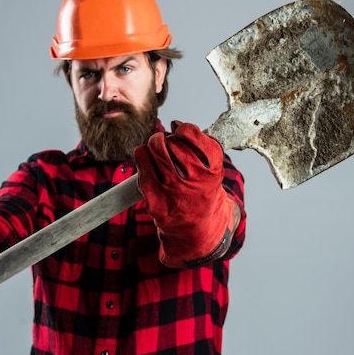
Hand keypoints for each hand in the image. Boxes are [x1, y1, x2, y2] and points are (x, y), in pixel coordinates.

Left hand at [134, 121, 236, 267]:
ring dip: (153, 143)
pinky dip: (141, 156)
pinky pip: (142, 168)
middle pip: (173, 143)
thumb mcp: (212, 171)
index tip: (179, 129)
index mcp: (212, 174)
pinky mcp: (156, 202)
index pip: (198, 140)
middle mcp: (194, 184)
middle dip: (166, 138)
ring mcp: (173, 193)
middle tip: (165, 142)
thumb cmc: (201, 192)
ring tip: (155, 148)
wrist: (197, 230)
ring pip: (156, 151)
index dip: (186, 129)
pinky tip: (144, 156)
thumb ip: (201, 146)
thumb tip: (176, 124)